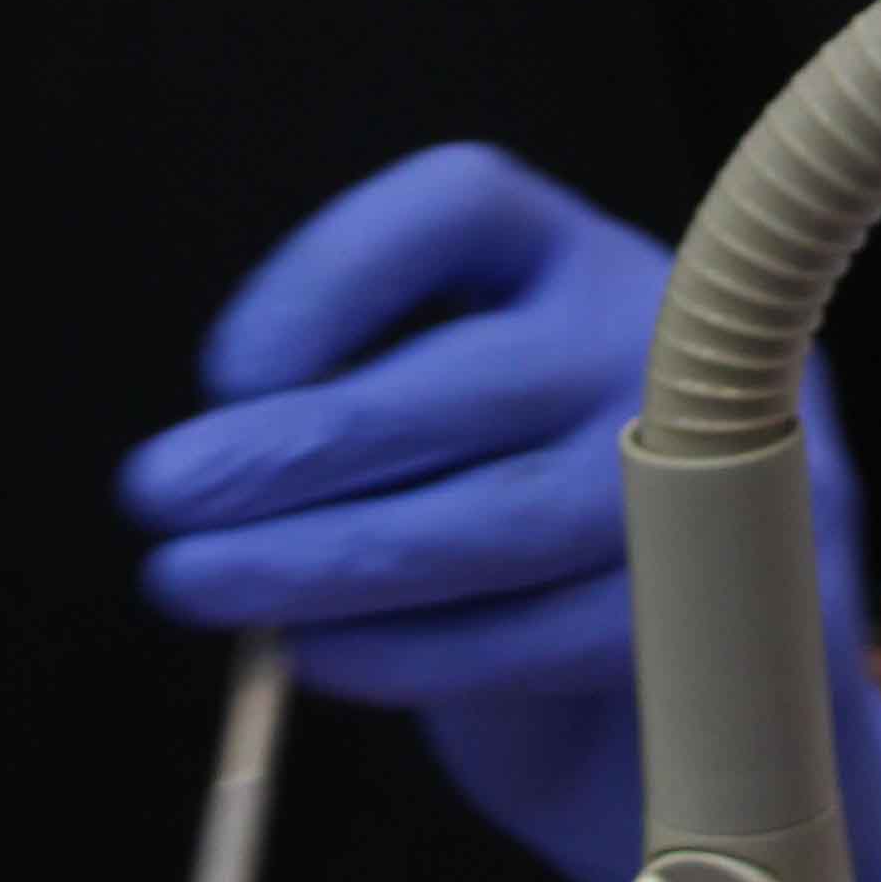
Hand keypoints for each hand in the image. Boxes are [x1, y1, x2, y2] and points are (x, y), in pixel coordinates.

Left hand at [121, 145, 880, 881]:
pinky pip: (537, 632)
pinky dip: (406, 651)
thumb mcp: (468, 419)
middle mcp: (657, 338)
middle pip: (460, 379)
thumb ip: (375, 404)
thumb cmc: (540, 524)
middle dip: (289, 447)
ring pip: (490, 521)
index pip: (461, 207)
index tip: (229, 369)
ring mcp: (707, 470)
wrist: (716, 674)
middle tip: (161, 493)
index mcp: (580, 257)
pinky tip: (318, 652)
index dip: (327, 275)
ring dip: (321, 561)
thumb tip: (223, 452)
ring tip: (201, 582)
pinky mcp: (719, 602)